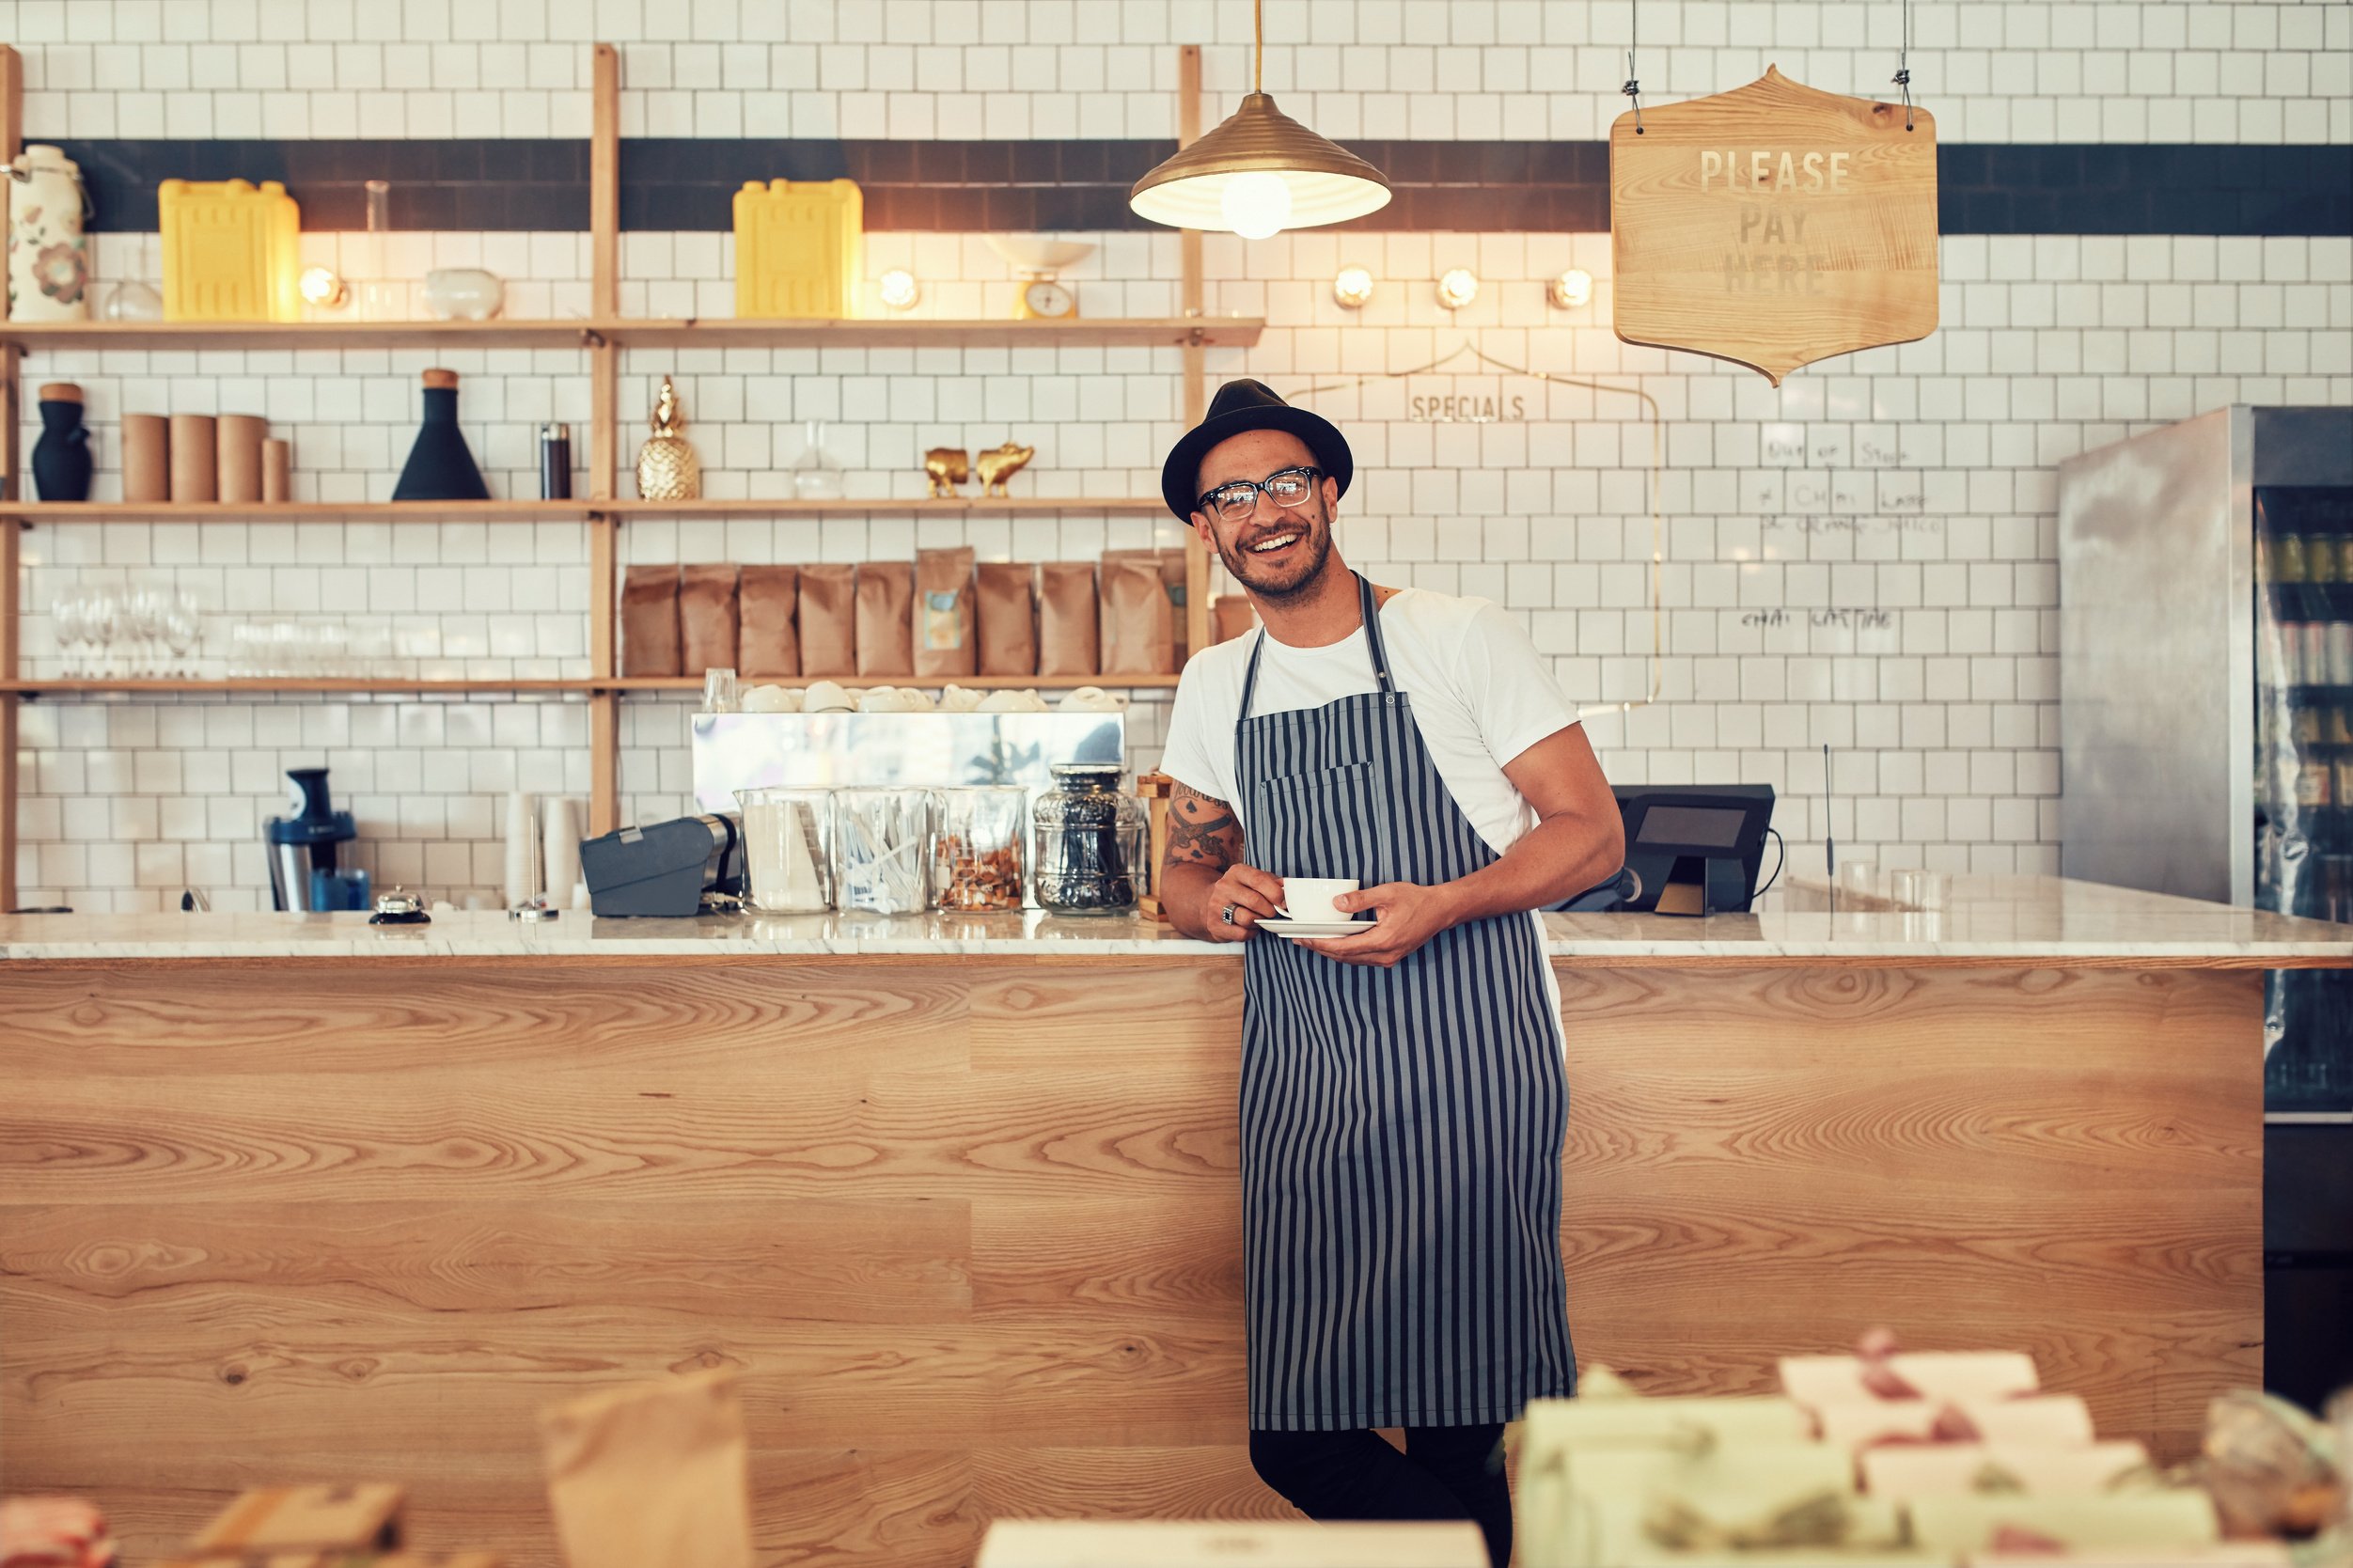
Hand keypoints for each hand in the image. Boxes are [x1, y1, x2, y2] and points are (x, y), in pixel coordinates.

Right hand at [1203, 864, 1284, 941]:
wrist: (1210, 903)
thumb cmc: (1241, 891)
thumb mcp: (1254, 880)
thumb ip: (1272, 882)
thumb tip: (1286, 887)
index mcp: (1236, 872)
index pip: (1258, 880)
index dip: (1275, 893)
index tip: (1283, 902)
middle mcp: (1224, 887)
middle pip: (1254, 901)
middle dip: (1269, 910)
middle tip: (1272, 913)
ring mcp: (1216, 906)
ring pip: (1247, 919)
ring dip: (1259, 922)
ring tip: (1259, 918)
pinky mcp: (1214, 924)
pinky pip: (1242, 933)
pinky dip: (1251, 933)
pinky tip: (1250, 927)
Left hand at [1302, 881, 1458, 966]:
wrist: (1441, 910)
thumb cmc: (1416, 900)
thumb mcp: (1387, 893)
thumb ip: (1360, 899)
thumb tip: (1336, 904)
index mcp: (1383, 940)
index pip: (1343, 947)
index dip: (1319, 944)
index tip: (1302, 938)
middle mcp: (1385, 955)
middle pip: (1344, 957)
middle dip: (1320, 949)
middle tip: (1299, 940)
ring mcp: (1389, 958)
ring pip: (1353, 960)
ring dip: (1332, 952)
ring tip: (1312, 941)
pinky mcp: (1391, 957)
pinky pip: (1363, 958)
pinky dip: (1347, 952)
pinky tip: (1336, 943)